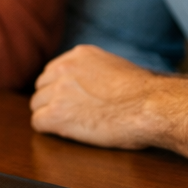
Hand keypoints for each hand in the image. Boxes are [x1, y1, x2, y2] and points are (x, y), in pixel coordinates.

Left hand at [30, 45, 159, 148]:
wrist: (150, 107)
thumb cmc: (144, 95)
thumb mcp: (116, 68)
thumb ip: (95, 71)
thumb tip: (91, 85)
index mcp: (80, 55)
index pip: (54, 71)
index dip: (60, 88)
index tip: (69, 99)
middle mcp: (64, 68)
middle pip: (42, 87)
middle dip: (52, 100)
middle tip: (69, 115)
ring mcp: (58, 90)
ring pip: (37, 104)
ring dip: (50, 114)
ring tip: (70, 125)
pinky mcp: (56, 114)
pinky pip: (38, 122)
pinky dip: (48, 129)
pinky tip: (64, 133)